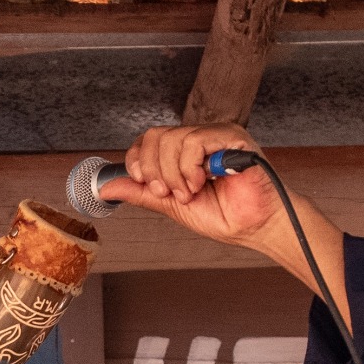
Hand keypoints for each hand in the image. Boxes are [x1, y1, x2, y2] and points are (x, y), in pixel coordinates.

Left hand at [106, 125, 282, 247]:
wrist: (255, 227)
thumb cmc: (225, 215)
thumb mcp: (173, 206)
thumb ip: (142, 193)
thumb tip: (108, 187)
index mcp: (185, 152)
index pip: (148, 138)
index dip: (137, 158)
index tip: (142, 182)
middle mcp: (199, 139)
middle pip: (155, 136)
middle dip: (154, 171)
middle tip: (170, 193)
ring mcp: (215, 135)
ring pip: (173, 140)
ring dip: (175, 175)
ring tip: (192, 192)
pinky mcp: (232, 136)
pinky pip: (195, 141)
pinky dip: (190, 168)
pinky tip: (202, 182)